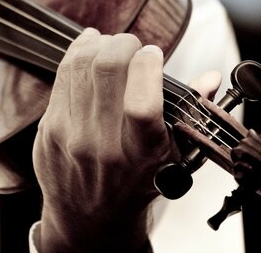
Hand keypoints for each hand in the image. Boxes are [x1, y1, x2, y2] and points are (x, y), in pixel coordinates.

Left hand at [33, 28, 170, 251]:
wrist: (89, 217)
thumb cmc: (136, 184)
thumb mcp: (173, 160)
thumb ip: (191, 116)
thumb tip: (211, 77)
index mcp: (141, 154)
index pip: (141, 103)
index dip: (148, 65)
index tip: (153, 54)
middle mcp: (103, 146)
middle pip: (107, 71)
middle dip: (123, 43)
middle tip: (131, 45)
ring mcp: (70, 136)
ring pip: (80, 67)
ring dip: (98, 44)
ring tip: (110, 43)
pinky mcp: (49, 129)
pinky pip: (60, 77)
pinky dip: (76, 53)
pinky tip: (88, 47)